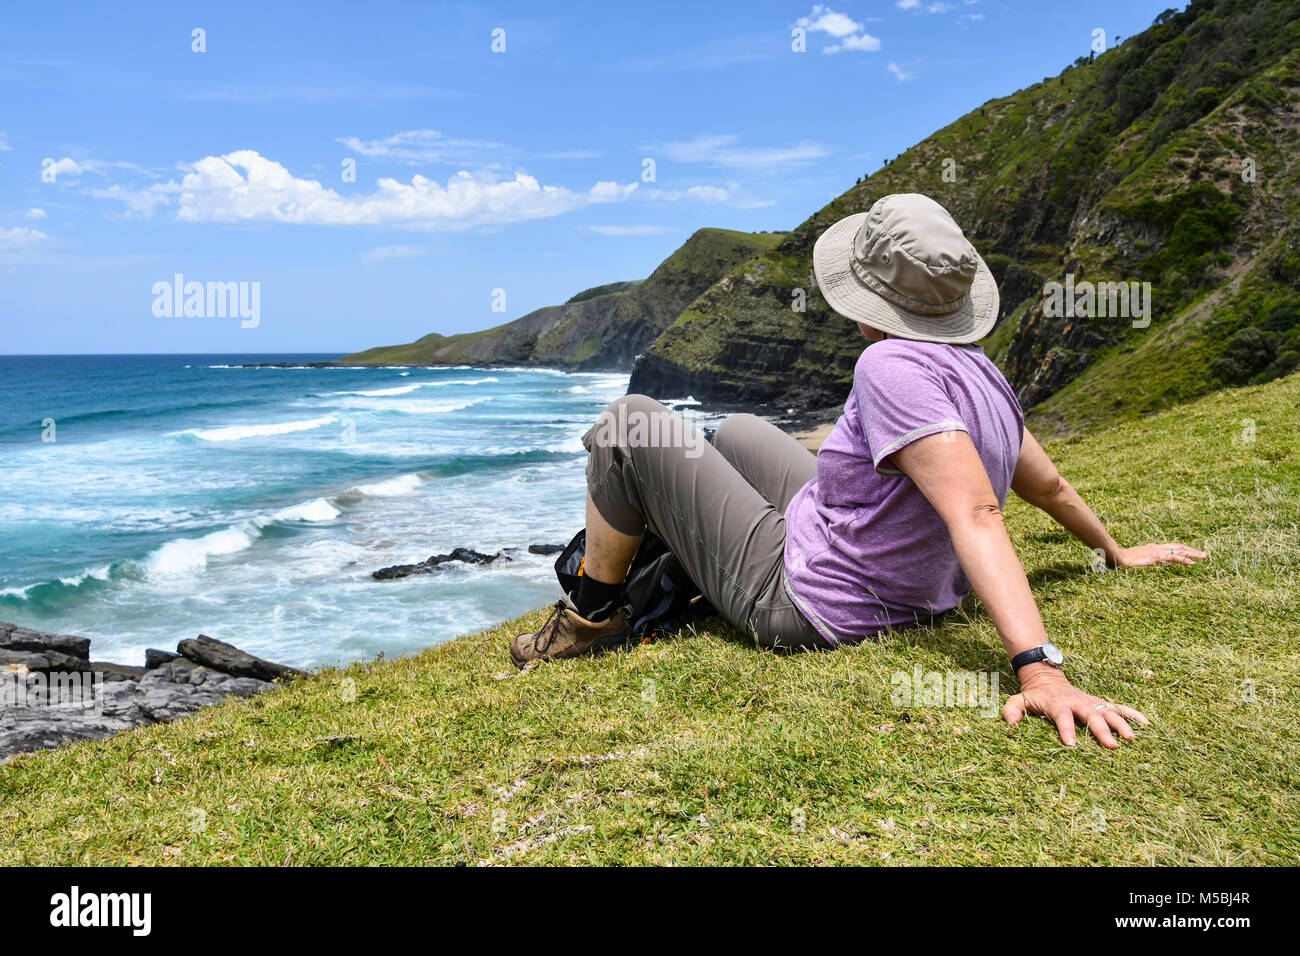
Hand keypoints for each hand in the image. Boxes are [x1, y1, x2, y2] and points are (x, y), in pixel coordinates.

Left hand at [1003, 667, 1149, 748]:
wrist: (1047, 678)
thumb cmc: (1034, 696)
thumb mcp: (1018, 700)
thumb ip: (1012, 710)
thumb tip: (1011, 725)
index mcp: (1057, 703)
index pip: (1062, 716)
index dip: (1066, 729)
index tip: (1071, 744)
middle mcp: (1077, 702)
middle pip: (1091, 715)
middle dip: (1101, 730)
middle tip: (1112, 746)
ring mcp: (1091, 701)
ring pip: (1109, 711)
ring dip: (1121, 723)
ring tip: (1133, 738)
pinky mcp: (1100, 702)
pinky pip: (1119, 707)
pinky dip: (1133, 714)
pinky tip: (1147, 724)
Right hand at [1116, 542, 1206, 567]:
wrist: (1120, 557)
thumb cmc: (1123, 559)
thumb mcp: (1133, 559)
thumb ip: (1137, 559)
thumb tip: (1134, 561)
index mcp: (1153, 548)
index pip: (1171, 547)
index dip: (1182, 549)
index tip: (1190, 552)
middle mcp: (1158, 548)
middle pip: (1179, 547)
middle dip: (1191, 550)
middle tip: (1203, 554)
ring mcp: (1159, 552)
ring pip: (1180, 551)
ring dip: (1193, 553)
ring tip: (1204, 556)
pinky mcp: (1158, 557)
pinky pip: (1175, 558)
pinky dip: (1184, 560)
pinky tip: (1192, 563)